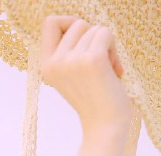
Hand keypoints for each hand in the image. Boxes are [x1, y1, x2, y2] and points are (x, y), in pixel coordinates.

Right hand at [40, 15, 134, 134]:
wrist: (105, 128)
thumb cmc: (95, 101)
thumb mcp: (73, 74)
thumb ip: (70, 51)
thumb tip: (81, 22)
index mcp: (46, 66)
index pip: (49, 22)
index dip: (68, 23)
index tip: (82, 41)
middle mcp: (55, 63)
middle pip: (77, 23)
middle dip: (93, 38)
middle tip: (100, 63)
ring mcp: (72, 61)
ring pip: (94, 28)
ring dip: (106, 46)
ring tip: (108, 71)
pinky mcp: (92, 60)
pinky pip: (106, 33)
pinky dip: (114, 49)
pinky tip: (114, 71)